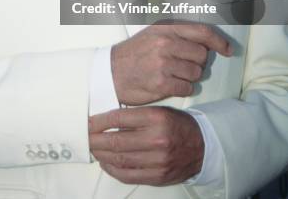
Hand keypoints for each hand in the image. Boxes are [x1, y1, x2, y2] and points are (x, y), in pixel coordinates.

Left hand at [89, 106, 203, 185]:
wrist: (203, 146)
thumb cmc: (178, 125)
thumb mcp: (159, 111)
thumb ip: (136, 116)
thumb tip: (107, 122)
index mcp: (157, 117)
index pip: (120, 118)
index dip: (100, 121)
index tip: (88, 122)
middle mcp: (157, 139)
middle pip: (117, 140)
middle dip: (96, 139)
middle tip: (84, 136)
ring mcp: (157, 160)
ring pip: (120, 158)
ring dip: (101, 154)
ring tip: (92, 148)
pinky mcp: (158, 176)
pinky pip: (129, 174)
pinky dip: (113, 169)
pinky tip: (105, 162)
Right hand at [112, 22, 231, 104]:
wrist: (110, 73)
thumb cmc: (134, 54)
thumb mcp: (153, 34)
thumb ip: (178, 34)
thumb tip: (207, 42)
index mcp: (165, 28)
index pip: (202, 32)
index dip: (219, 41)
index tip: (227, 50)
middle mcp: (165, 43)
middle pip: (202, 56)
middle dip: (197, 63)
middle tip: (183, 66)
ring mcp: (163, 64)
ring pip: (196, 73)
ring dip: (189, 77)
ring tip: (172, 75)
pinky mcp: (162, 84)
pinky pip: (187, 88)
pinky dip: (182, 89)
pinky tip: (169, 85)